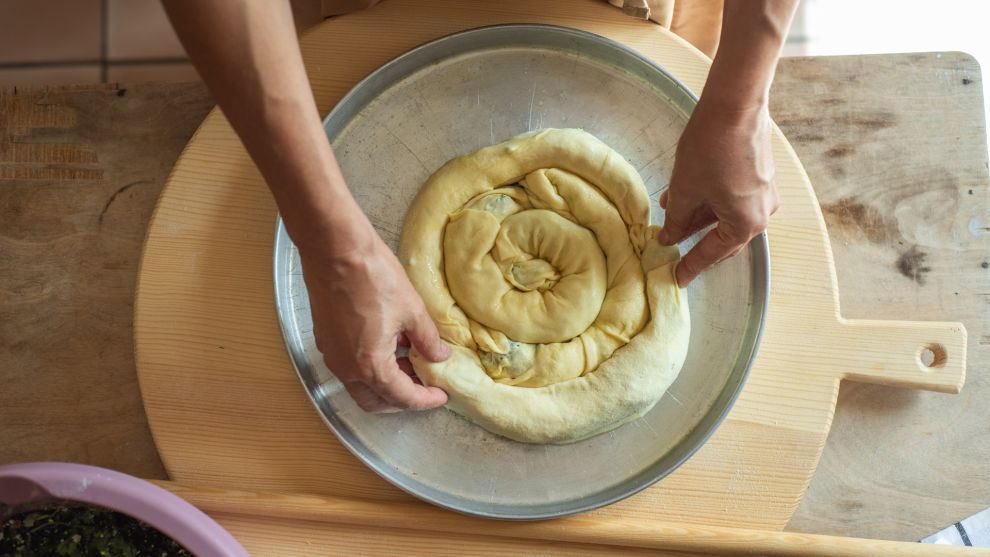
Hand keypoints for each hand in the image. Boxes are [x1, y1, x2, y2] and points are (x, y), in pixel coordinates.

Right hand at [299, 219, 449, 412]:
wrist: (335, 249)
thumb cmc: (373, 277)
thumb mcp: (412, 310)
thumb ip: (428, 340)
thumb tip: (439, 355)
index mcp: (370, 366)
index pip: (402, 397)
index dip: (425, 400)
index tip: (441, 395)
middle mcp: (346, 368)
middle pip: (375, 401)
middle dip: (401, 400)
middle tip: (424, 386)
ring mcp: (332, 354)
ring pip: (360, 385)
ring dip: (384, 382)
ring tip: (410, 362)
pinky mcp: (325, 338)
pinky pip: (349, 365)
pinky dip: (369, 366)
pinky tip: (389, 346)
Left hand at [658, 99, 778, 286]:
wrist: (735, 104)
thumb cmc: (710, 149)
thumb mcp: (685, 190)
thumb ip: (675, 220)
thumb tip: (668, 238)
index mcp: (746, 224)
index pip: (712, 254)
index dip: (690, 266)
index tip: (676, 279)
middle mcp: (762, 212)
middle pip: (723, 237)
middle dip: (694, 241)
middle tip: (673, 252)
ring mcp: (764, 192)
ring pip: (726, 215)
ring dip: (698, 217)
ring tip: (670, 216)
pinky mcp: (760, 173)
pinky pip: (733, 198)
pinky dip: (710, 201)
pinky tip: (686, 195)